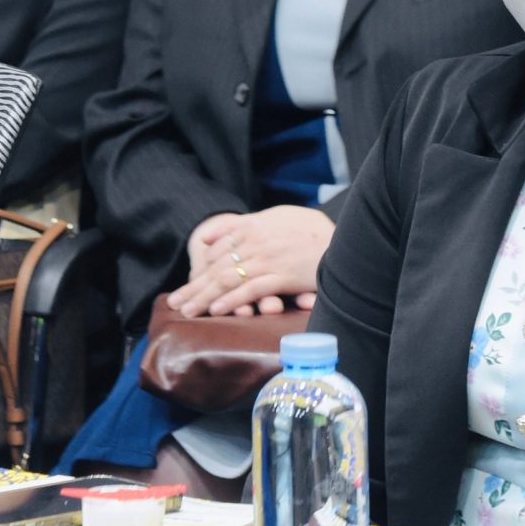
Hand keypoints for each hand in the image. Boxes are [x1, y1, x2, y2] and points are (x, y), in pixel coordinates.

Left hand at [168, 206, 332, 317]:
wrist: (348, 239)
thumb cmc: (313, 229)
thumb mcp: (280, 215)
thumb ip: (248, 223)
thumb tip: (212, 235)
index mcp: (255, 225)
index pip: (218, 248)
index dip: (199, 268)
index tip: (187, 284)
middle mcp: (257, 241)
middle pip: (217, 266)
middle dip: (194, 287)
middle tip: (176, 303)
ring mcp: (269, 258)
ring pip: (229, 279)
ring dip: (205, 297)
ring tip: (188, 310)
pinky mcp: (283, 275)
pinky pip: (252, 288)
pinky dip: (233, 299)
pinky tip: (217, 309)